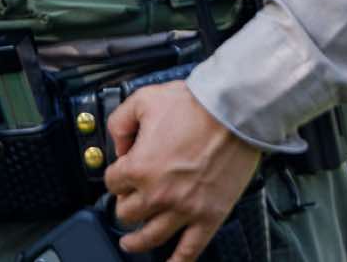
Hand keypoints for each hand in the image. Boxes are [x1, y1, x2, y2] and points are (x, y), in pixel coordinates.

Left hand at [103, 83, 261, 261]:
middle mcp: (158, 193)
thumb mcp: (144, 100)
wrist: (234, 111)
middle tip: (128, 203)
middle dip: (124, 206)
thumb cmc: (196, 104)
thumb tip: (118, 142)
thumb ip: (121, 122)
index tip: (121, 174)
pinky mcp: (209, 216)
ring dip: (136, 242)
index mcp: (139, 167)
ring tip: (130, 243)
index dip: (115, 176)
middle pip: (127, 213)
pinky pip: (190, 249)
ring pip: (150, 237)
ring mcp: (184, 209)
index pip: (112, 183)